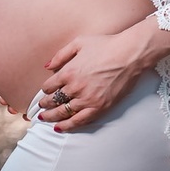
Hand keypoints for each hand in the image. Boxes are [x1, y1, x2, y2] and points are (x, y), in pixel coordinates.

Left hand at [37, 19, 169, 131]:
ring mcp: (87, 99)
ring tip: (44, 119)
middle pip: (54, 100)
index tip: (44, 92)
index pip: (49, 86)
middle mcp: (75, 87)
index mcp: (68, 72)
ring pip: (63, 112)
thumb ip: (61, 54)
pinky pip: (79, 121)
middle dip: (45, 105)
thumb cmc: (106, 45)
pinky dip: (67, 126)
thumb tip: (47, 66)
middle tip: (40, 108)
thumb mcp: (79, 43)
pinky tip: (59, 128)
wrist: (129, 55)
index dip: (45, 90)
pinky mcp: (99, 107)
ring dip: (51, 116)